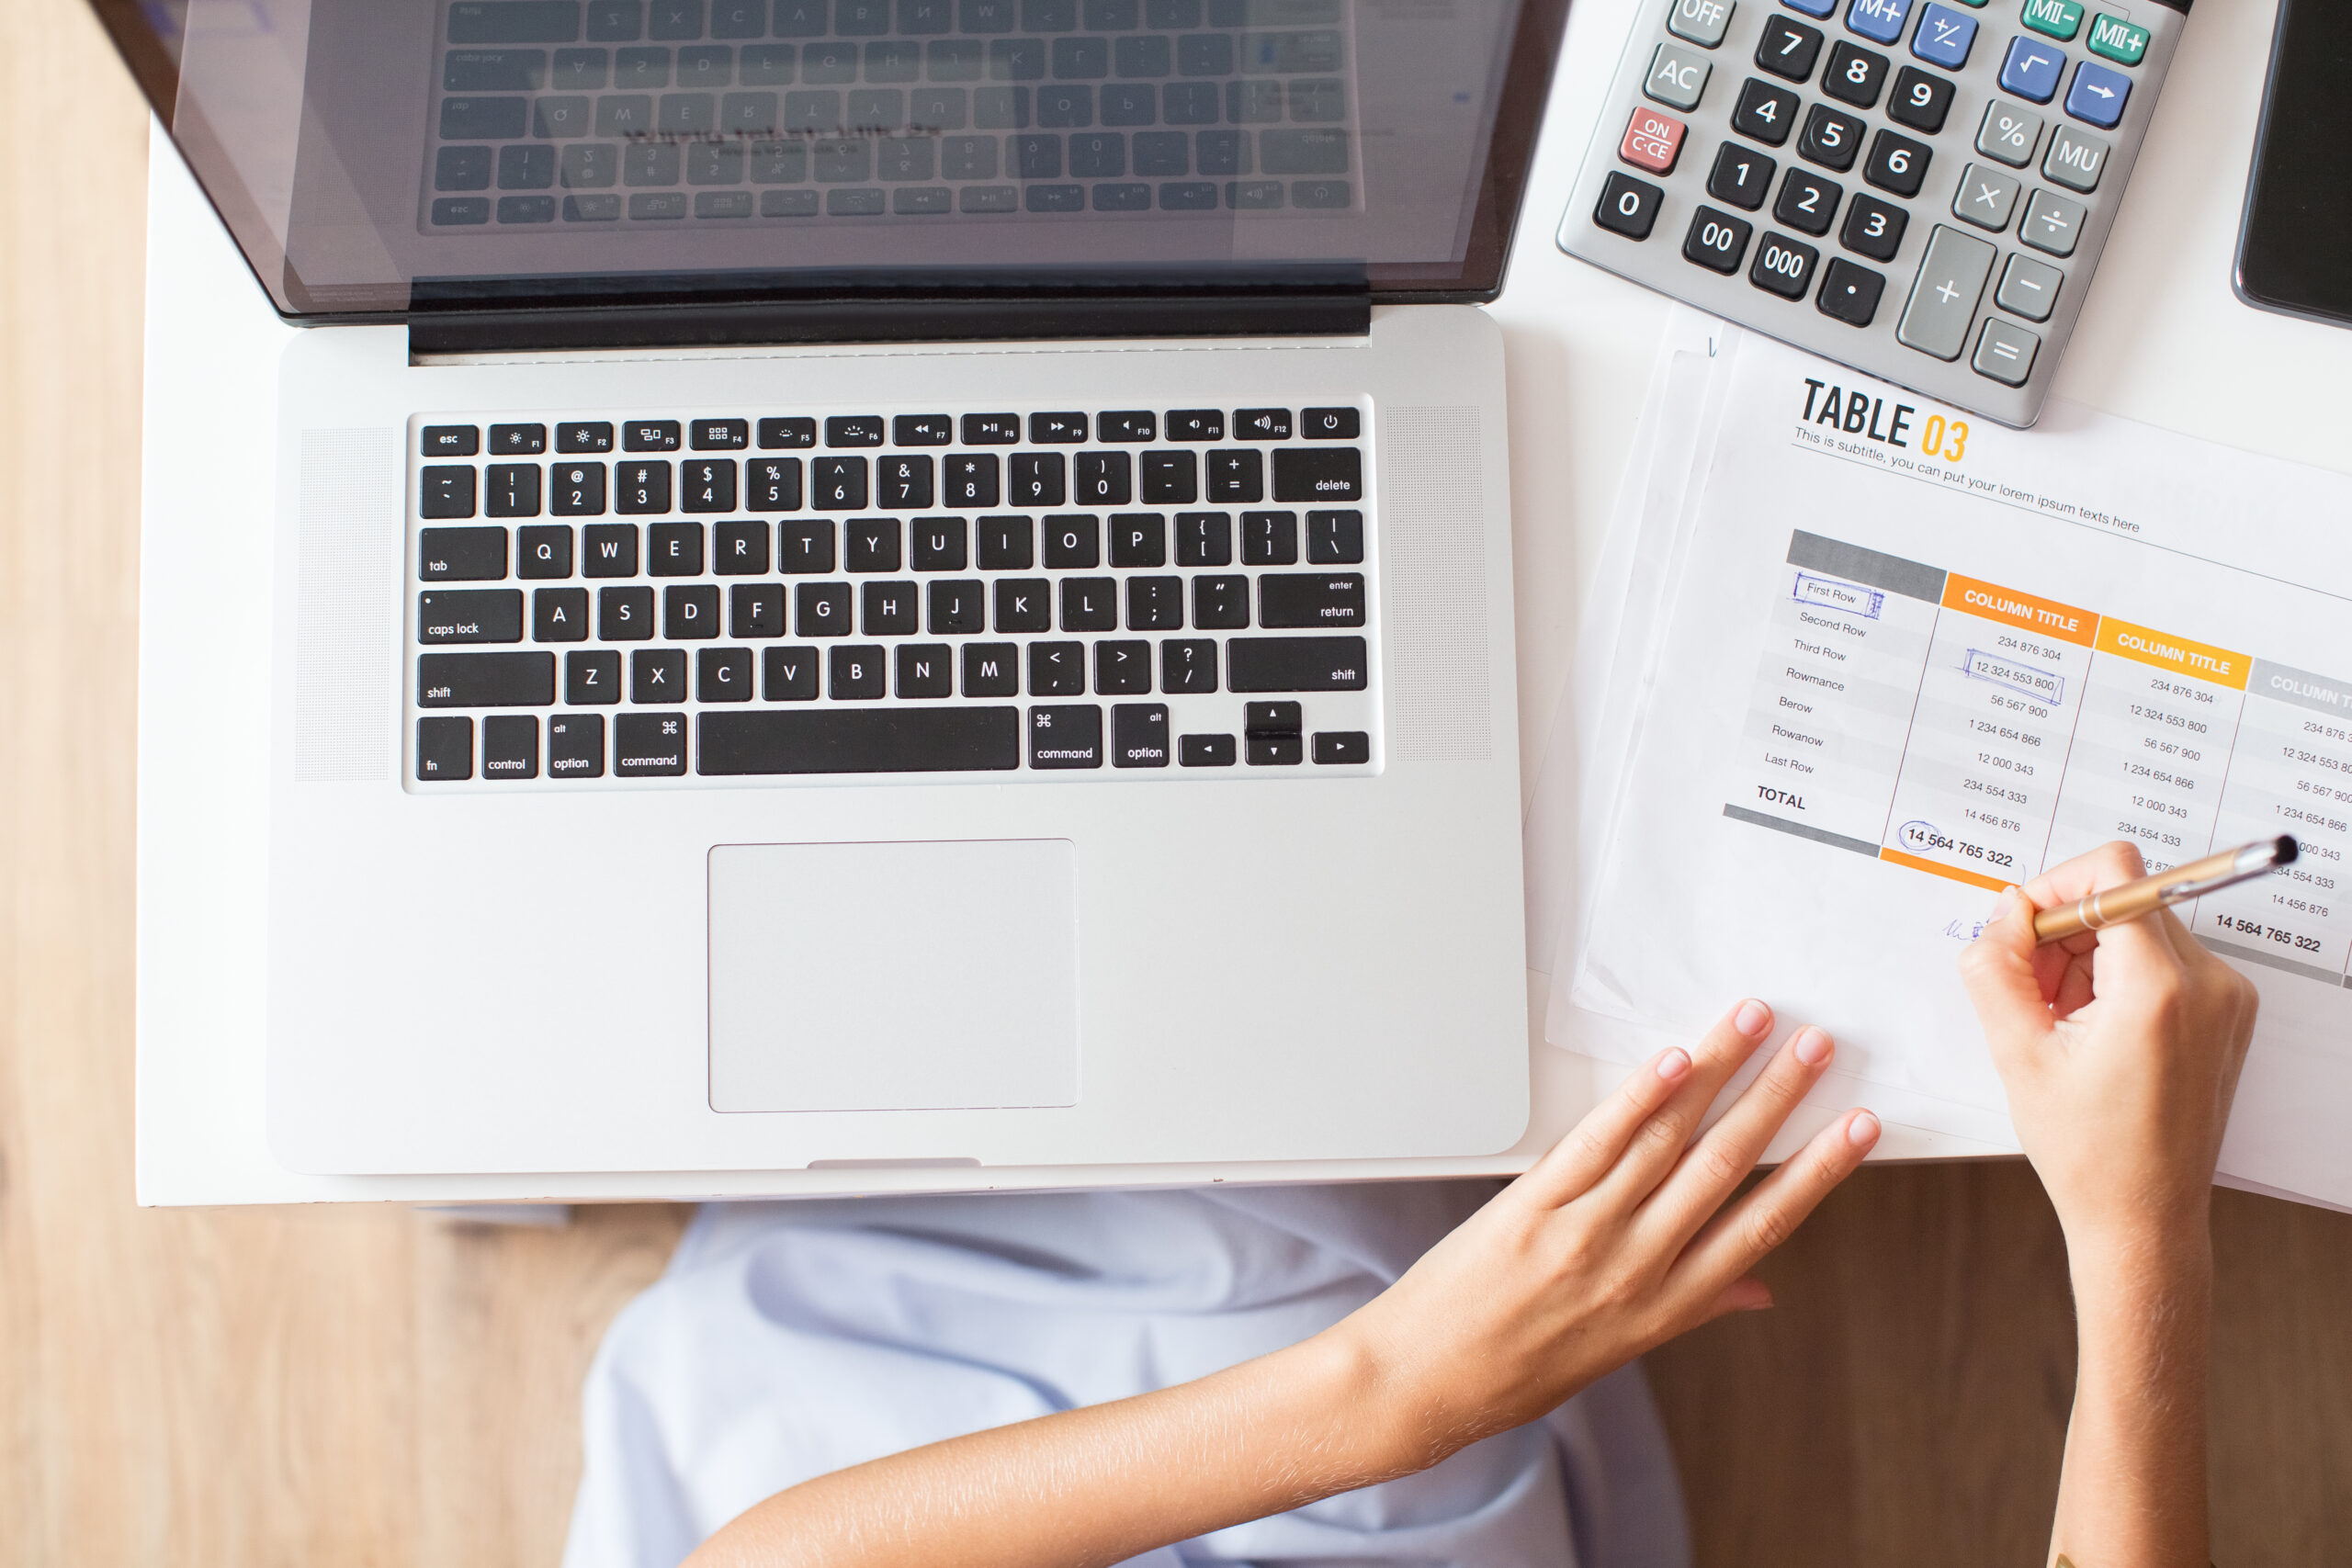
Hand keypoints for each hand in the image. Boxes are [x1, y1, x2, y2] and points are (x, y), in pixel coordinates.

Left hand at [1330, 1000, 1878, 1466]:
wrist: (1421, 1383)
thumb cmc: (1516, 1370)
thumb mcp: (1618, 1351)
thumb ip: (1694, 1307)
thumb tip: (1759, 1290)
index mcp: (1666, 1306)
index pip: (1763, 1225)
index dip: (1817, 1171)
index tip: (1858, 1128)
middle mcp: (1636, 1267)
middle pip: (1725, 1166)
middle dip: (1778, 1100)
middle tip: (1818, 1047)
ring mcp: (1584, 1233)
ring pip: (1668, 1140)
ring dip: (1719, 1073)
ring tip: (1754, 1024)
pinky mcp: (1531, 1206)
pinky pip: (1596, 1143)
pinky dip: (1638, 1097)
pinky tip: (1672, 1059)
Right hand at [1958, 841, 2257, 1257]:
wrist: (2143, 1216)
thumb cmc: (2090, 1153)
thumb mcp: (2016, 1052)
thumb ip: (1995, 965)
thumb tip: (2005, 910)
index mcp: (2157, 989)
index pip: (2113, 872)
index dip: (2055, 887)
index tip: (2024, 927)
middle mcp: (2208, 984)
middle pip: (2122, 899)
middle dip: (2063, 933)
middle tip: (2033, 992)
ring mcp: (2225, 997)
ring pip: (2137, 928)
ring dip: (2087, 958)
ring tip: (2062, 1022)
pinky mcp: (2225, 1011)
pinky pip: (2160, 959)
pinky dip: (2116, 978)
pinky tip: (2091, 1030)